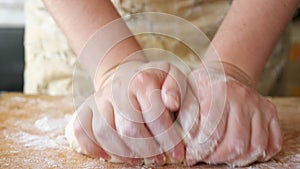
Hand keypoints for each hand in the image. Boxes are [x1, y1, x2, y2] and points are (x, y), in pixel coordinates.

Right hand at [66, 59, 187, 164]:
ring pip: (105, 132)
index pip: (155, 115)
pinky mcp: (86, 108)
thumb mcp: (171, 74)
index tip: (177, 152)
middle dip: (147, 149)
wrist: (124, 74)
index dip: (169, 138)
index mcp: (141, 81)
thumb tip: (172, 103)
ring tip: (138, 160)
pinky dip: (92, 147)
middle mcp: (117, 89)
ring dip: (123, 153)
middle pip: (129, 128)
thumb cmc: (152, 79)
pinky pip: (81, 130)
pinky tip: (107, 156)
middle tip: (158, 159)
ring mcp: (98, 99)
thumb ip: (177, 87)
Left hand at [180, 62, 281, 165]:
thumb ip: (182, 111)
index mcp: (219, 93)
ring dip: (238, 160)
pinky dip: (261, 154)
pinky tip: (243, 153)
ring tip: (222, 157)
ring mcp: (259, 106)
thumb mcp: (184, 90)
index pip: (212, 133)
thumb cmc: (201, 86)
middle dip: (217, 158)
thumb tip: (183, 136)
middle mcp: (243, 98)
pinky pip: (274, 142)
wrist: (224, 74)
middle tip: (206, 159)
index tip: (191, 157)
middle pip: (235, 143)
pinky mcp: (270, 112)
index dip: (200, 151)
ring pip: (256, 147)